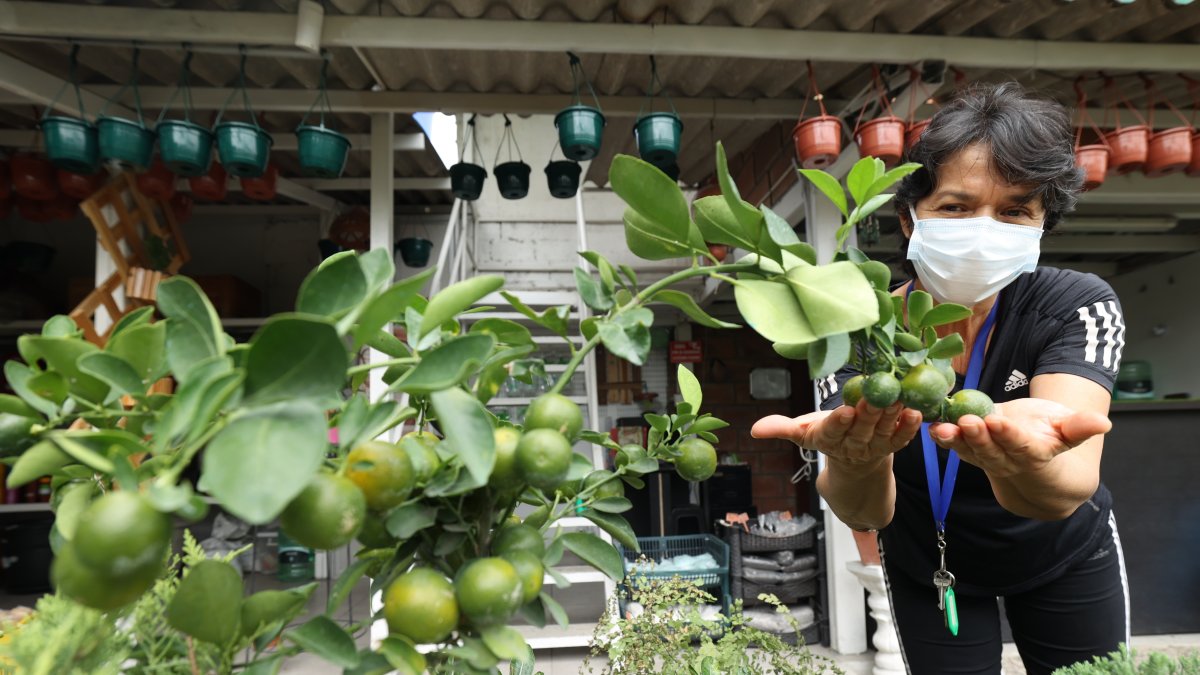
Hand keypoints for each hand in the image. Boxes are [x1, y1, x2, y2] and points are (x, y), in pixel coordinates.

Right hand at [752, 401, 922, 469]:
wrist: (855, 466)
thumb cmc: (828, 436)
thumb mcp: (803, 432)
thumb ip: (781, 428)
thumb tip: (753, 429)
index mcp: (827, 439)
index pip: (832, 431)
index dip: (838, 423)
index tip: (844, 411)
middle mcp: (852, 444)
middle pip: (861, 428)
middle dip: (869, 412)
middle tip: (877, 394)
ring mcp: (874, 446)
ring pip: (884, 431)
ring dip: (893, 415)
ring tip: (900, 396)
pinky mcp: (893, 445)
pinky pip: (902, 438)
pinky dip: (910, 427)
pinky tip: (918, 412)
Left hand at [927, 398, 1111, 477]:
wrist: (1035, 461)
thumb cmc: (1053, 437)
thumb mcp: (1068, 430)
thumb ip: (1079, 428)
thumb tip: (1103, 423)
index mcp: (1034, 454)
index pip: (1021, 447)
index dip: (1009, 436)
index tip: (998, 421)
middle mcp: (1008, 461)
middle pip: (991, 451)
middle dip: (979, 437)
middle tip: (967, 421)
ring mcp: (987, 458)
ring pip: (969, 452)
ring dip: (954, 440)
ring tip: (940, 428)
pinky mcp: (971, 451)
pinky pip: (955, 446)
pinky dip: (942, 438)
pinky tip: (930, 426)